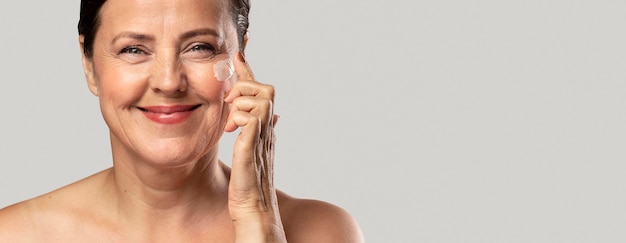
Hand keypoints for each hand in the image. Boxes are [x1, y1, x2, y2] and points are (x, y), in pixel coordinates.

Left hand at [223, 52, 285, 242]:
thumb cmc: (248, 185)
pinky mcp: (253, 146)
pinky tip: (230, 132)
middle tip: (227, 102)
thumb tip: (258, 117)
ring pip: (258, 98)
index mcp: (264, 128)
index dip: (249, 71)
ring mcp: (263, 137)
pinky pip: (250, 117)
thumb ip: (252, 132)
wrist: (255, 209)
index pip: (259, 92)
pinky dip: (238, 118)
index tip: (238, 54)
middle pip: (265, 88)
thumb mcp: (248, 152)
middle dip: (244, 87)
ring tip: (228, 124)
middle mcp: (267, 129)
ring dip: (239, 104)